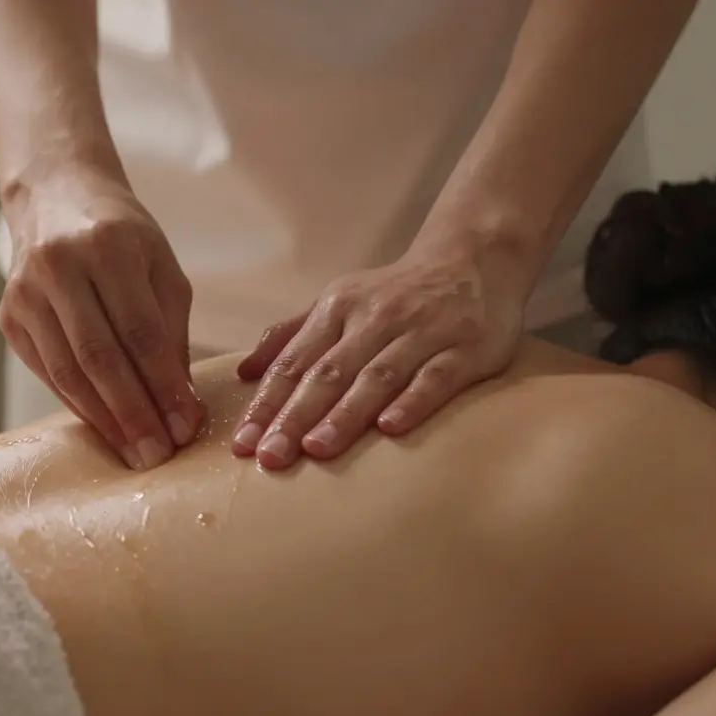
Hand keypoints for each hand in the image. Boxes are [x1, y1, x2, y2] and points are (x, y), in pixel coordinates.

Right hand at [0, 164, 202, 469]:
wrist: (54, 197)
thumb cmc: (120, 235)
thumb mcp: (160, 267)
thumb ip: (171, 332)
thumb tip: (181, 404)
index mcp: (108, 245)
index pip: (140, 331)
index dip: (163, 385)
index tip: (186, 426)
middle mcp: (59, 266)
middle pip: (99, 357)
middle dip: (134, 413)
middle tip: (160, 454)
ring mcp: (25, 293)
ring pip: (68, 372)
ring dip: (106, 420)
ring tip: (136, 453)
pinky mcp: (8, 317)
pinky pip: (48, 373)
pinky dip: (79, 405)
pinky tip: (106, 428)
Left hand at [232, 247, 525, 469]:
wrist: (474, 259)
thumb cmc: (395, 294)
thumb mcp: (339, 303)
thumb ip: (292, 337)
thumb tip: (244, 373)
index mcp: (337, 309)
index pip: (294, 362)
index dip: (266, 404)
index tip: (242, 444)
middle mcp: (375, 318)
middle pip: (328, 373)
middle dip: (294, 416)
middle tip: (269, 457)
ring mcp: (422, 332)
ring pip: (377, 376)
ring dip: (344, 415)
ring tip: (315, 450)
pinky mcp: (465, 347)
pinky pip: (436, 377)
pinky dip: (412, 402)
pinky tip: (390, 430)